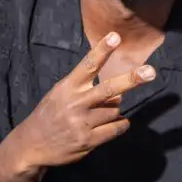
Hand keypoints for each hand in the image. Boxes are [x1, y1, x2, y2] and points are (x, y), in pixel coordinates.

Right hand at [10, 32, 154, 170]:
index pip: (88, 65)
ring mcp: (82, 123)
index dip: (102, 50)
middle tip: (150, 71)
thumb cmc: (51, 114)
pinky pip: (116, 128)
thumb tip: (119, 90)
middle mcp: (76, 103)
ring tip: (98, 115)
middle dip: (131, 79)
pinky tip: (111, 125)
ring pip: (115, 110)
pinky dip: (119, 125)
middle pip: (109, 89)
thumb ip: (85, 88)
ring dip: (114, 111)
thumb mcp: (60, 94)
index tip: (115, 36)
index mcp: (68, 87)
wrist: (31, 145)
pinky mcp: (88, 141)